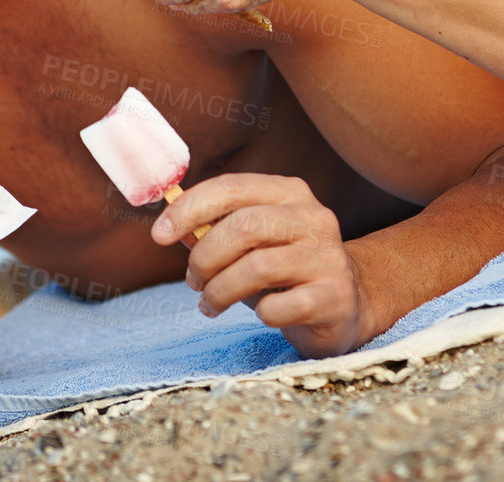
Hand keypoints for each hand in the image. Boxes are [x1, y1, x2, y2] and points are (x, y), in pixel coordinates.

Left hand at [154, 173, 369, 357]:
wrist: (345, 305)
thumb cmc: (284, 271)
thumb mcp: (249, 244)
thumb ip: (214, 231)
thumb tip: (170, 226)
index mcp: (289, 193)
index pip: (231, 188)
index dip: (188, 208)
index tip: (158, 234)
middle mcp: (313, 217)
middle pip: (242, 226)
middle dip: (204, 257)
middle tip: (193, 281)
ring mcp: (328, 256)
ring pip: (257, 267)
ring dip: (220, 291)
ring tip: (211, 304)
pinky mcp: (335, 297)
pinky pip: (279, 307)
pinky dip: (260, 314)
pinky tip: (262, 315)